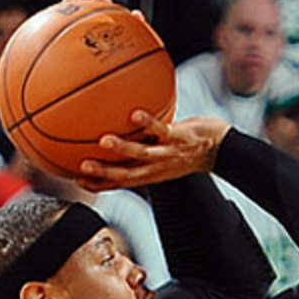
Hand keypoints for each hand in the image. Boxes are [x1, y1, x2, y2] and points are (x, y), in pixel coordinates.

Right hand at [77, 111, 229, 189]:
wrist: (220, 149)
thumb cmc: (188, 150)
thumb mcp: (162, 156)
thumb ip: (142, 150)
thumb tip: (122, 136)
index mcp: (151, 173)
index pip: (121, 182)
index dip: (100, 183)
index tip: (78, 179)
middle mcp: (157, 167)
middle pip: (127, 174)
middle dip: (104, 172)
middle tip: (83, 166)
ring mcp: (168, 153)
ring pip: (142, 154)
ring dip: (122, 148)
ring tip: (104, 141)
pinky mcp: (179, 137)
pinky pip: (161, 130)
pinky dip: (148, 123)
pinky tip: (134, 115)